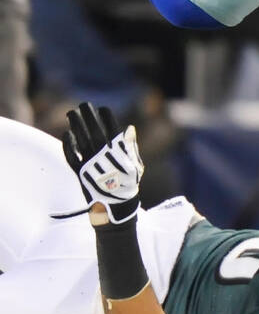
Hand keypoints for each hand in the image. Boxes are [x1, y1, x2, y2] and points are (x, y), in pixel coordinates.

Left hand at [62, 102, 143, 223]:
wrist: (116, 209)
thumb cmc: (128, 185)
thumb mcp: (136, 165)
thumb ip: (131, 147)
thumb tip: (129, 128)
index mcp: (121, 153)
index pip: (112, 129)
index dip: (107, 117)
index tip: (102, 108)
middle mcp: (105, 157)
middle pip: (94, 131)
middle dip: (89, 116)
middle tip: (83, 104)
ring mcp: (92, 165)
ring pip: (81, 140)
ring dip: (76, 125)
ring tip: (71, 113)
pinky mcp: (81, 174)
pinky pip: (72, 156)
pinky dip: (68, 145)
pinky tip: (66, 134)